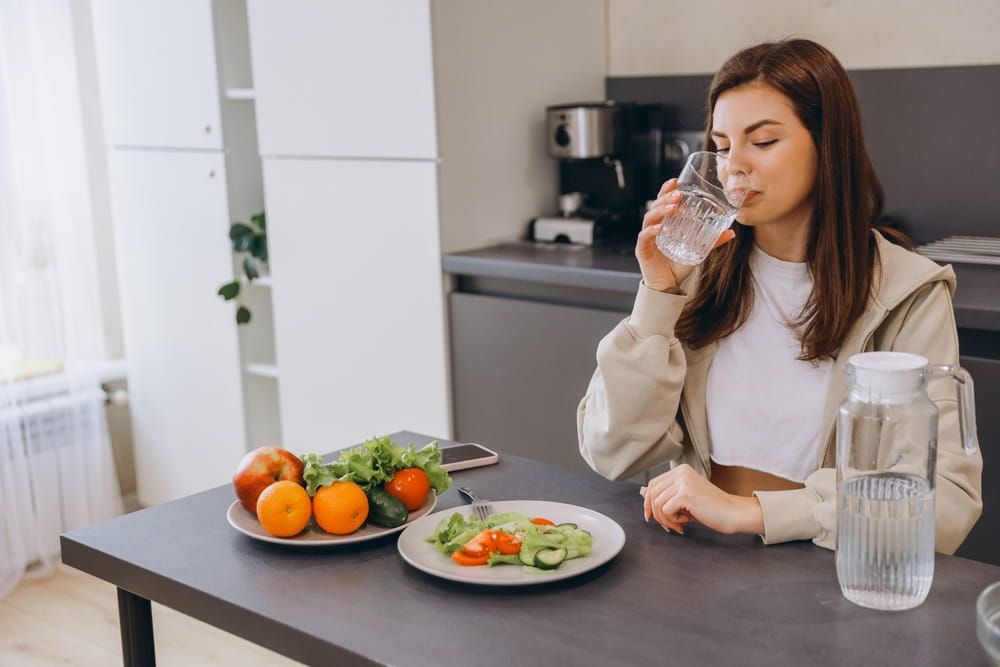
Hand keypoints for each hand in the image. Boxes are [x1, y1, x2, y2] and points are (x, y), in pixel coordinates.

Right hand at [636, 179, 735, 291]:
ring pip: (649, 218)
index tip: (677, 181)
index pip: (663, 201)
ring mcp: (647, 237)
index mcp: (665, 222)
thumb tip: (731, 232)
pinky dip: (651, 231)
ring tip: (674, 208)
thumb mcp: (699, 250)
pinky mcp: (642, 249)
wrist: (668, 285)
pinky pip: (644, 236)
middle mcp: (654, 226)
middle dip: (666, 197)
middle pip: (655, 206)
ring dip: (661, 210)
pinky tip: (660, 228)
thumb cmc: (679, 264)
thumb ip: (712, 241)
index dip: (667, 190)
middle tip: (679, 194)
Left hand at [639, 464, 763, 534]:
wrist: (733, 514)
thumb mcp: (684, 499)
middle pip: (651, 493)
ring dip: (665, 519)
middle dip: (655, 513)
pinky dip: (673, 520)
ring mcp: (683, 482)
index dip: (649, 502)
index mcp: (680, 470)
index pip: (653, 484)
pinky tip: (686, 522)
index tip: (653, 517)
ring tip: (679, 525)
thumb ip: (664, 494)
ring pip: (657, 503)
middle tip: (668, 525)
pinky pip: (665, 510)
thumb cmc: (711, 508)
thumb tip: (641, 491)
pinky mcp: (686, 494)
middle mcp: (680, 472)